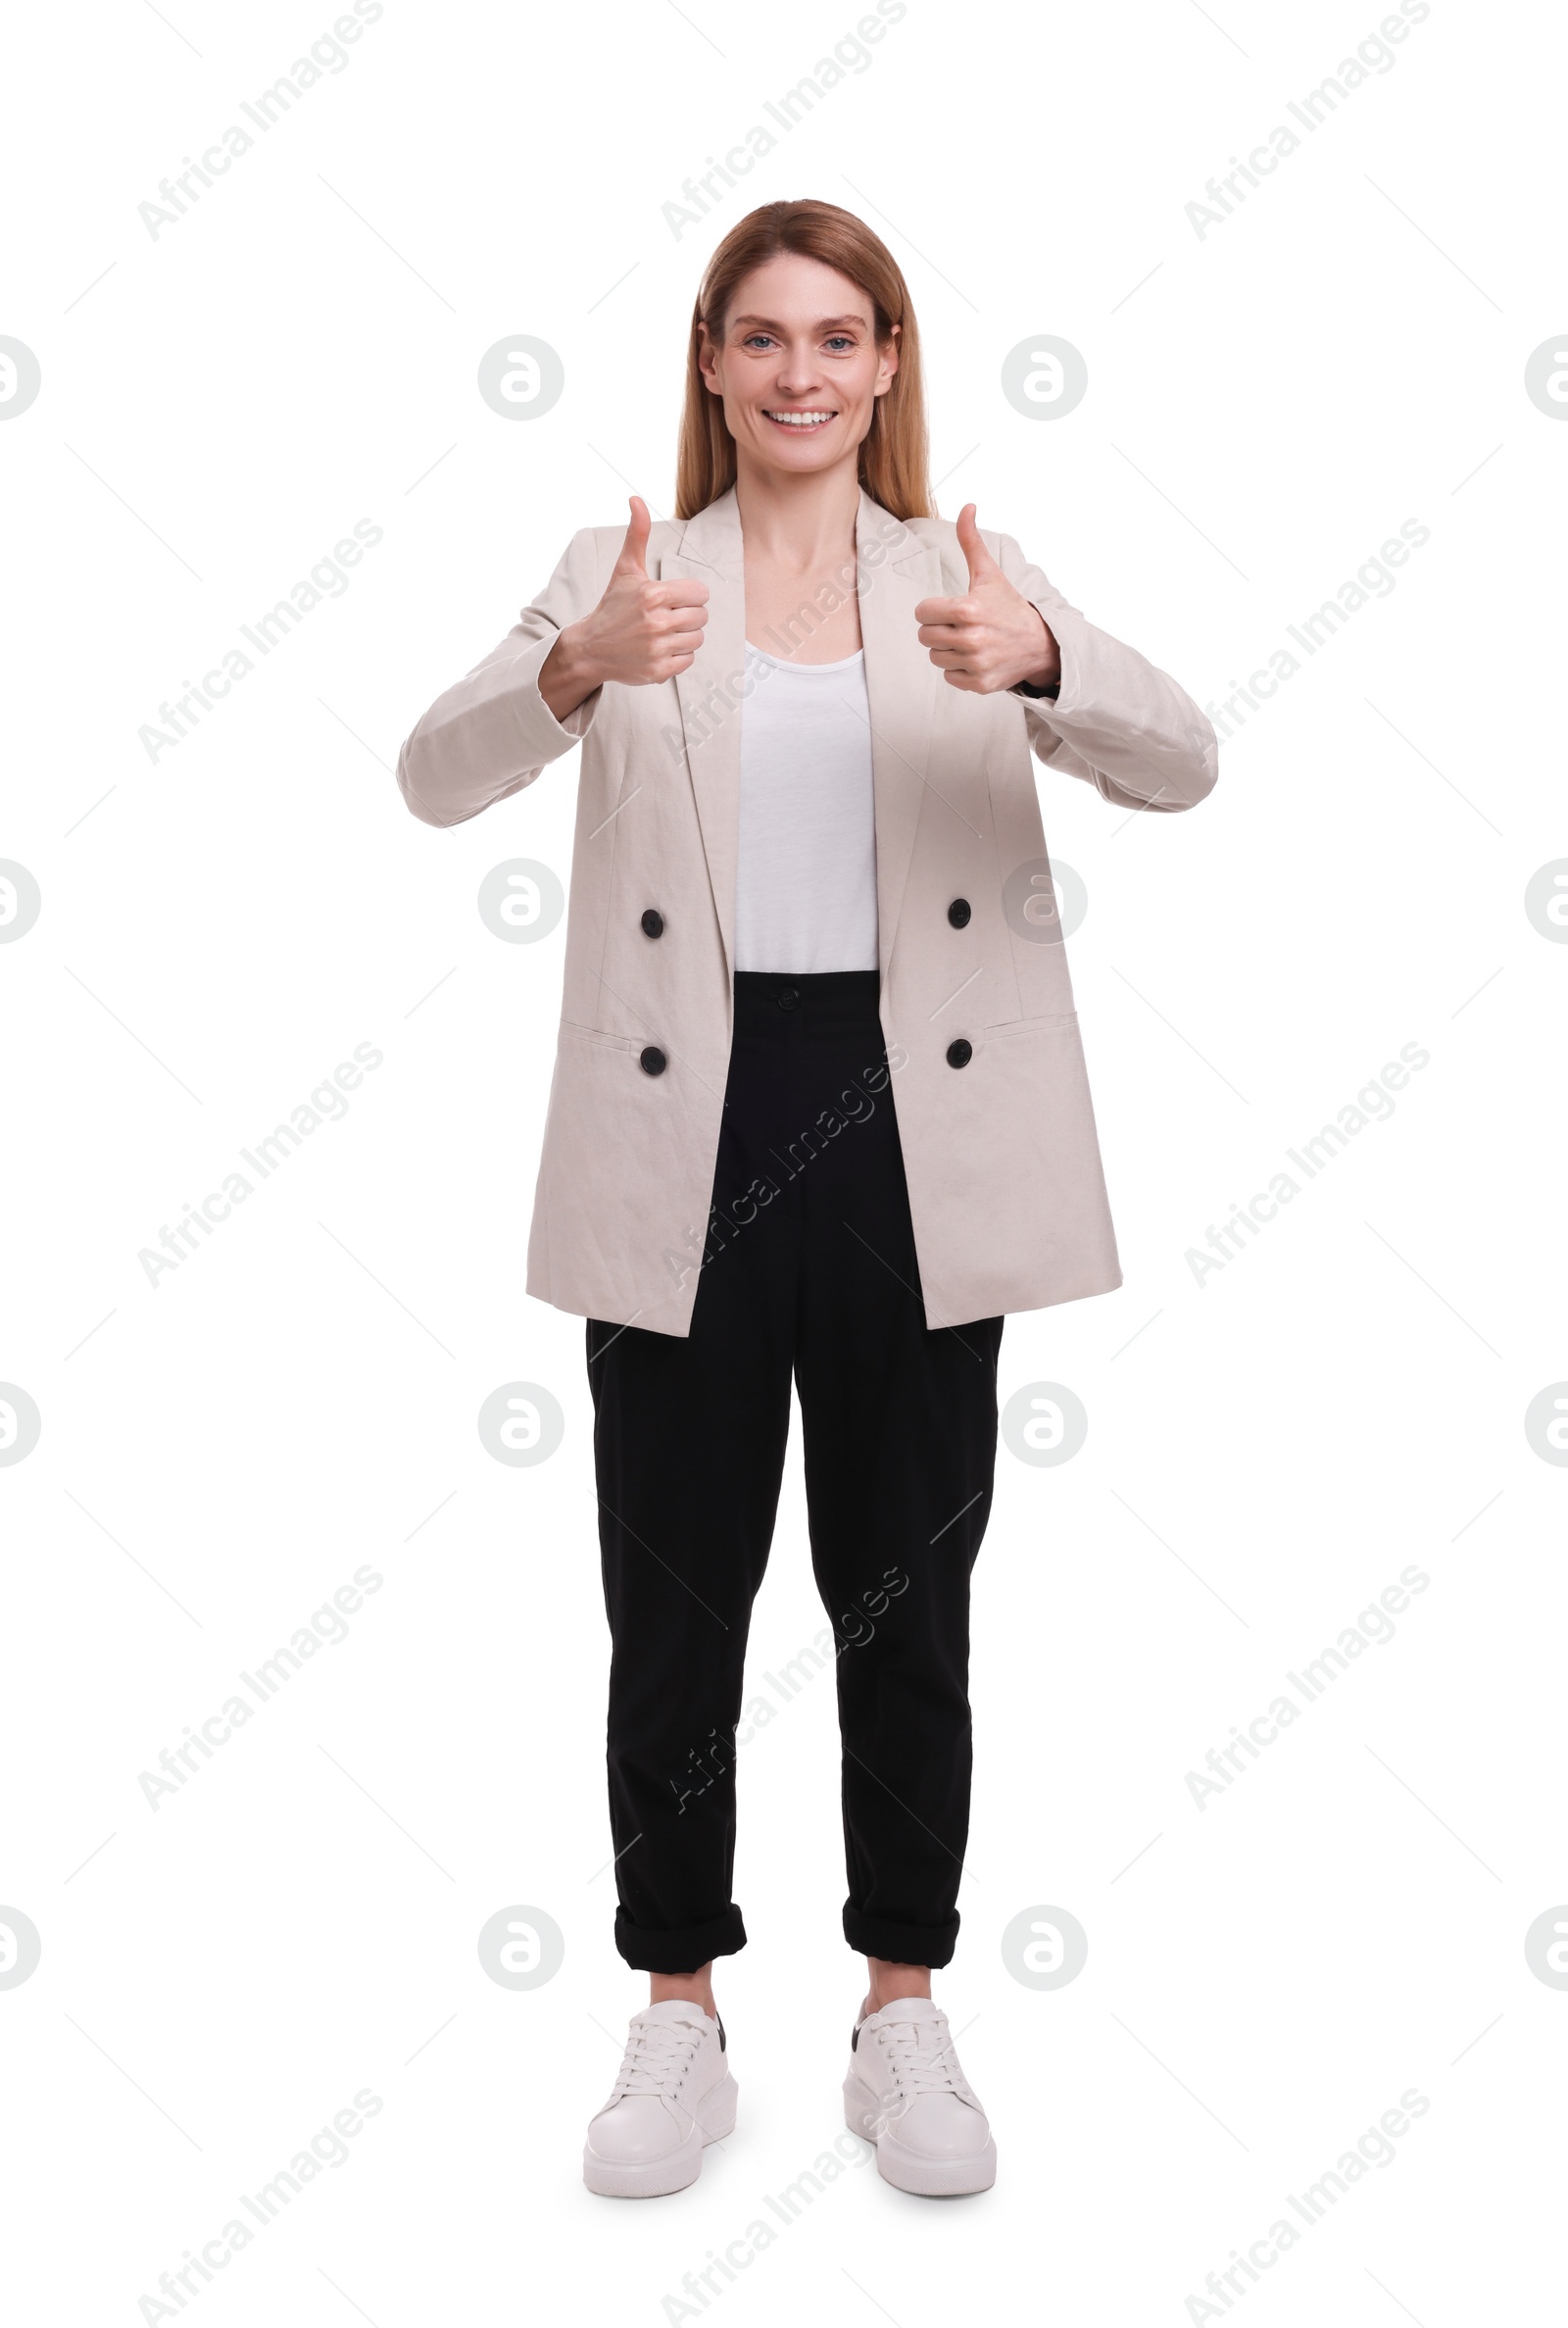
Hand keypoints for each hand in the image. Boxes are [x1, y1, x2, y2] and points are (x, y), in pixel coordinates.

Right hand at [540, 497, 708, 718]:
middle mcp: (656, 622)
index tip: (672, 599)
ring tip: (663, 633)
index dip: (689, 596)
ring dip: (684, 636)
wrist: (591, 648)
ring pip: (697, 639)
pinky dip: (678, 656)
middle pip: (701, 617)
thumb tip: (636, 499)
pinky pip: (688, 660)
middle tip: (666, 617)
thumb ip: (637, 534)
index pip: (701, 594)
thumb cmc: (612, 606)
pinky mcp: (658, 671)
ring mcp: (657, 649)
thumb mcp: (625, 569)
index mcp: (654, 594)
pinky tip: (659, 649)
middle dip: (687, 616)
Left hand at [913, 503, 1060, 694]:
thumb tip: (967, 506)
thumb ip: (971, 541)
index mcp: (967, 609)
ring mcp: (976, 663)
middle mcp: (971, 638)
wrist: (1040, 644)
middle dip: (937, 629)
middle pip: (925, 637)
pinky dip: (958, 670)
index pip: (921, 613)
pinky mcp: (979, 684)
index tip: (947, 609)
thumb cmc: (1009, 606)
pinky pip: (949, 677)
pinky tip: (975, 658)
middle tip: (957, 626)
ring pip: (935, 658)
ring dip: (947, 650)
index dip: (931, 610)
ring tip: (968, 641)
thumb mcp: (989, 573)